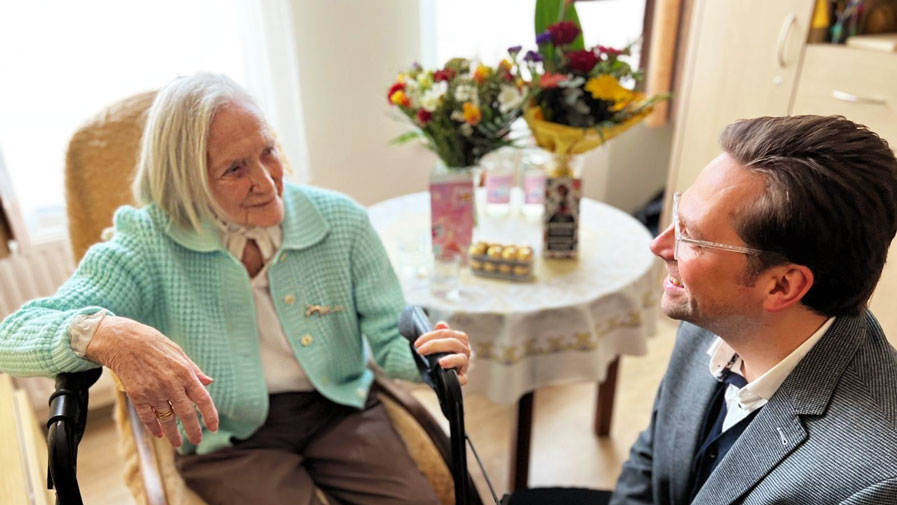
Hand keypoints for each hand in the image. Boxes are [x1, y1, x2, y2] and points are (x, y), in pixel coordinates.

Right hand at [85, 316, 218, 447]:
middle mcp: (171, 384)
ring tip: (178, 443)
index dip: (210, 416)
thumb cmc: (154, 345)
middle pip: (186, 414)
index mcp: (185, 373)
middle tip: (197, 441)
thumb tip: (209, 383)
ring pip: (167, 419)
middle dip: (194, 431)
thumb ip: (194, 371)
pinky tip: (159, 434)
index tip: (214, 428)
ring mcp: (153, 391)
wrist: (124, 341)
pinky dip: (154, 427)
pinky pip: (148, 417)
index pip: (203, 399)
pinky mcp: (137, 396)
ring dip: (173, 434)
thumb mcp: (179, 353)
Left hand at [414, 321, 471, 384]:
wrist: (438, 375)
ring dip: (451, 359)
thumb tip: (441, 324)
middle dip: (435, 345)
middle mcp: (465, 351)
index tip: (417, 343)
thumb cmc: (438, 356)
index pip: (447, 333)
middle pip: (453, 343)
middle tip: (420, 350)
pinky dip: (457, 378)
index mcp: (460, 340)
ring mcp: (464, 365)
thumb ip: (439, 334)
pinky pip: (463, 378)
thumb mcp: (436, 344)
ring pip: (461, 358)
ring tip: (440, 363)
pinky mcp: (462, 378)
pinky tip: (447, 375)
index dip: (431, 336)